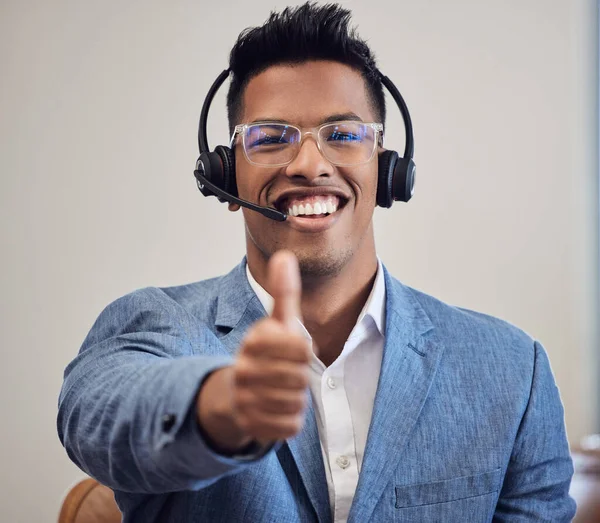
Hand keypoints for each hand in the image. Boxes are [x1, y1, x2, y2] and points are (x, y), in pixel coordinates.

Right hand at [197, 250, 311, 451]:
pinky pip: (290, 426)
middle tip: (287, 373)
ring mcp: (245, 399)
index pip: (302, 349)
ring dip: (296, 398)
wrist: (237, 392)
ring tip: (281, 390)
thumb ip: (284, 292)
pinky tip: (277, 408)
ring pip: (296, 402)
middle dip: (300, 377)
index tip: (293, 350)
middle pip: (300, 377)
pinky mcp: (251, 425)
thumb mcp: (277, 322)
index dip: (304, 351)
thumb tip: (284, 255)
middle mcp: (244, 370)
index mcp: (254, 341)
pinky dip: (291, 419)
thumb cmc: (267, 352)